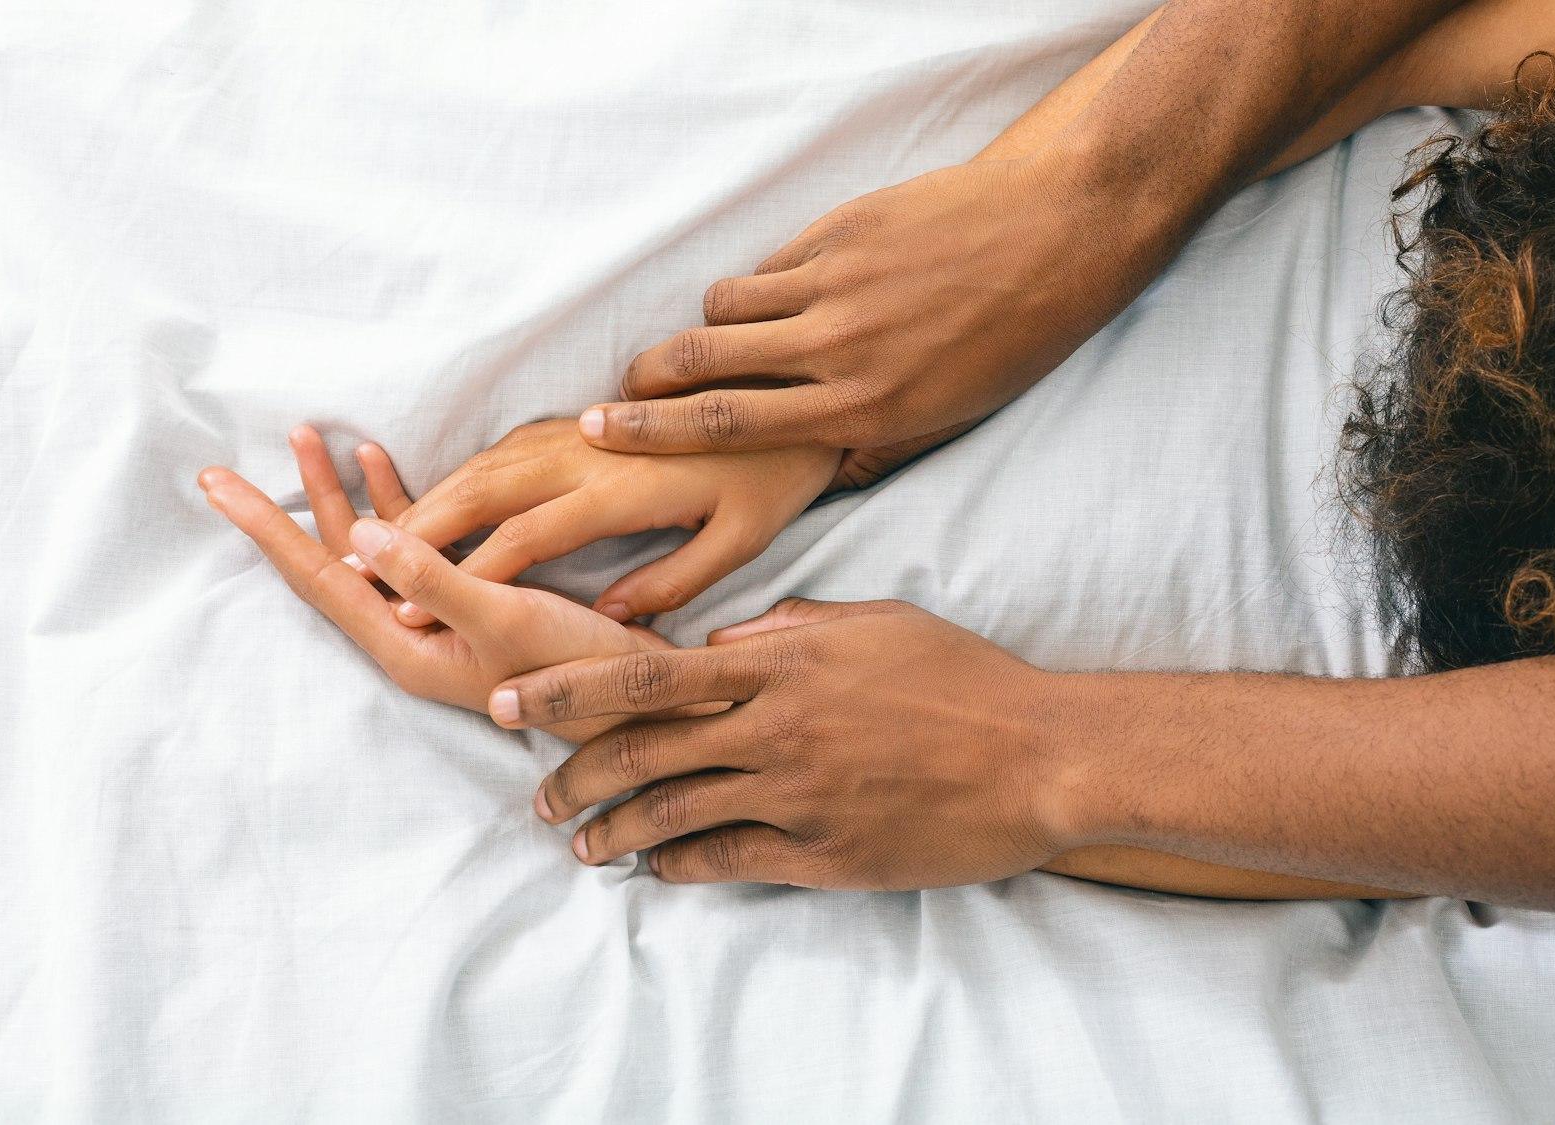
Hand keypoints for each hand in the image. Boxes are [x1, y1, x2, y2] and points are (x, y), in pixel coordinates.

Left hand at [198, 426, 672, 742]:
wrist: (642, 705)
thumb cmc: (578, 671)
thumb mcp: (503, 618)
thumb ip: (432, 577)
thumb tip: (362, 533)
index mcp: (402, 646)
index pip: (316, 579)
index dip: (264, 528)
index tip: (215, 488)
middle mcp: (407, 636)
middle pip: (328, 562)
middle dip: (285, 507)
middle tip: (225, 469)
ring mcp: (435, 622)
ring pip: (366, 550)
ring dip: (336, 495)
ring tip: (304, 439)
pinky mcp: (469, 604)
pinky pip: (411, 546)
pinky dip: (392, 502)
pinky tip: (378, 463)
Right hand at [388, 419, 838, 624]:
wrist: (791, 393)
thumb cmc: (773, 479)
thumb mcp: (739, 540)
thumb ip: (672, 582)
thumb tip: (610, 620)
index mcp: (625, 489)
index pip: (526, 537)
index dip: (466, 574)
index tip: (412, 608)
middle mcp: (592, 452)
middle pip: (485, 489)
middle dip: (418, 529)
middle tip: (356, 563)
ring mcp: (583, 431)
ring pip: (488, 462)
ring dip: (429, 498)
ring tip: (374, 533)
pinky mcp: (583, 422)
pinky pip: (507, 447)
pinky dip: (461, 474)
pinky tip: (432, 498)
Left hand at [484, 598, 1076, 887]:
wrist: (1043, 757)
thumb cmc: (963, 679)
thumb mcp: (873, 623)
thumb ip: (789, 625)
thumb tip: (722, 635)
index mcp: (780, 660)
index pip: (645, 673)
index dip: (566, 691)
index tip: (511, 703)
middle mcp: (775, 726)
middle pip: (641, 751)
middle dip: (571, 772)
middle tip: (534, 792)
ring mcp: (798, 794)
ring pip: (672, 815)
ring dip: (613, 833)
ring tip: (579, 844)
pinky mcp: (825, 853)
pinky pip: (728, 862)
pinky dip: (681, 867)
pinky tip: (657, 870)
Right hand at [578, 148, 1172, 487]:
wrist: (1062, 233)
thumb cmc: (1014, 338)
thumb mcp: (950, 417)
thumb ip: (876, 447)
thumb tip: (822, 475)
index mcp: (863, 407)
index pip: (728, 425)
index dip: (653, 431)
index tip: (600, 430)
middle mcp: (840, 348)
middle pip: (704, 362)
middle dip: (645, 378)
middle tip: (616, 389)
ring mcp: (838, 283)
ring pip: (729, 304)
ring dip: (710, 324)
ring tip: (715, 339)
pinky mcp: (844, 229)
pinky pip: (774, 262)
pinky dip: (765, 282)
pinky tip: (786, 291)